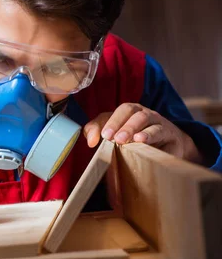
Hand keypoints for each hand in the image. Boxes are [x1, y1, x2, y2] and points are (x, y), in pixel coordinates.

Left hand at [83, 103, 202, 162]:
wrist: (169, 147)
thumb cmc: (137, 139)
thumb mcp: (116, 134)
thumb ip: (98, 132)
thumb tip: (90, 140)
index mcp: (130, 111)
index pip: (119, 111)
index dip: (111, 121)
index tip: (103, 136)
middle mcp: (143, 112)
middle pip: (131, 111)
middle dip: (120, 124)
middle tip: (113, 138)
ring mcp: (157, 121)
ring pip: (144, 118)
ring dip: (133, 128)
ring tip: (125, 140)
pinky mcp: (168, 133)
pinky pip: (159, 131)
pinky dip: (149, 135)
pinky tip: (142, 141)